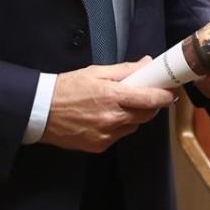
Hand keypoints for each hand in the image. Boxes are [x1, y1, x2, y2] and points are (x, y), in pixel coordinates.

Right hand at [39, 58, 176, 153]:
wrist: (40, 111)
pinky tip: (105, 118)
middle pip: (146, 115)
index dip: (164, 96)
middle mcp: (112, 119)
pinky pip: (119, 136)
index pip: (150, 99)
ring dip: (133, 117)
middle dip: (150, 106)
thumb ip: (125, 70)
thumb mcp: (96, 72)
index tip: (170, 92)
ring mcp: (106, 135)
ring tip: (119, 106)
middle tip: (146, 96)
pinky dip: (119, 127)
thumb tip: (147, 63)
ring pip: (133, 127)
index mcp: (113, 96)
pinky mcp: (99, 146)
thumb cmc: (67, 87)